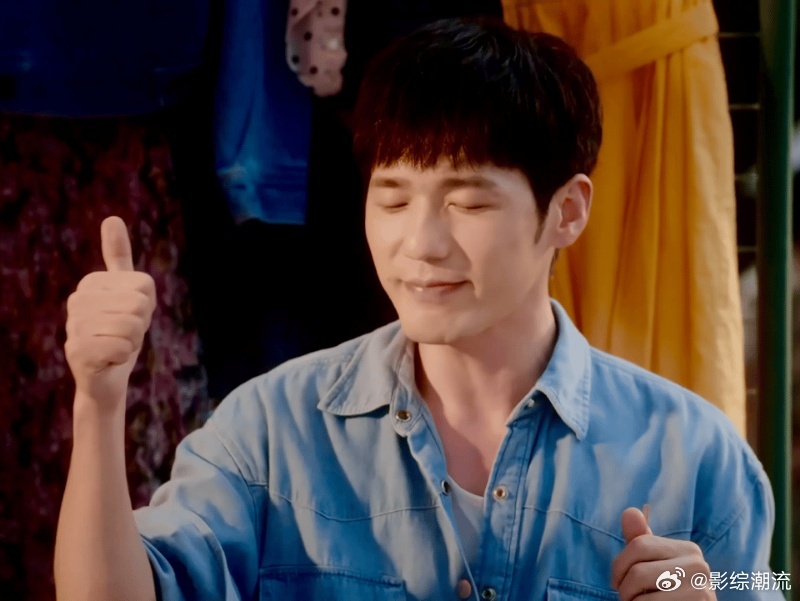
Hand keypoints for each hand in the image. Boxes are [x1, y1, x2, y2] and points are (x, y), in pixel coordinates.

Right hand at [64, 216, 156, 409]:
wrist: (104, 378)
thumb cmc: (120, 333)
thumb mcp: (127, 293)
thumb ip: (119, 257)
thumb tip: (112, 218)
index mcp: (92, 282)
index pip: (145, 286)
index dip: (147, 307)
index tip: (129, 317)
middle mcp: (78, 299)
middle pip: (139, 305)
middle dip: (140, 326)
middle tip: (124, 335)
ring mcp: (74, 325)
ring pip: (133, 327)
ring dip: (132, 342)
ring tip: (116, 346)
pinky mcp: (77, 351)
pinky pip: (123, 348)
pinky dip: (124, 358)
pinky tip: (108, 360)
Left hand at [611, 507, 715, 600]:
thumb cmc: (669, 593)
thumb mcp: (654, 564)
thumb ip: (640, 541)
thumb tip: (629, 511)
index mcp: (688, 549)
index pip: (639, 545)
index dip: (619, 565)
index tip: (616, 581)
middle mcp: (698, 565)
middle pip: (638, 572)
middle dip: (624, 588)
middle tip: (626, 598)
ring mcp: (700, 588)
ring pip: (642, 594)